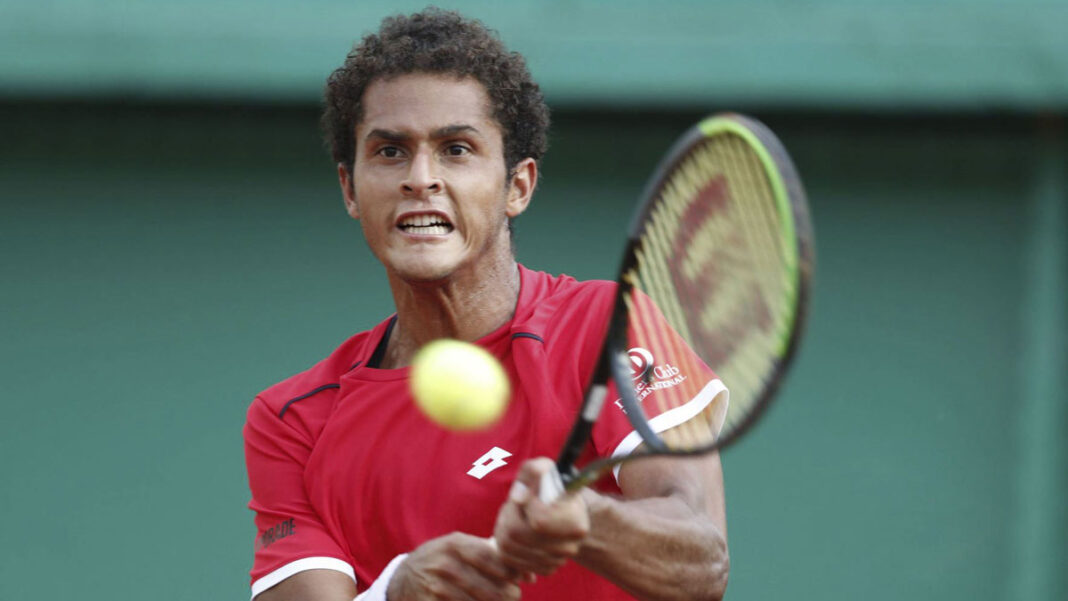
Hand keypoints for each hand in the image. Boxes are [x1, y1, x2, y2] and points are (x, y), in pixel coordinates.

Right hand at [387, 532, 521, 600]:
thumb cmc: (440, 560)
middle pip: (492, 588)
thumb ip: (491, 554)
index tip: (523, 577)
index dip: (512, 571)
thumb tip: (529, 574)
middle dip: (509, 595)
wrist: (402, 579)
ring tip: (499, 600)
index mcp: (455, 544)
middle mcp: (445, 564)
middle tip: (513, 594)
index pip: (493, 559)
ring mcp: (437, 588)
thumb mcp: (458, 547)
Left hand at [493, 457, 590, 575]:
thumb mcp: (545, 469)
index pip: (539, 521)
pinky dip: (505, 544)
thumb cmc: (551, 486)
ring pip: (508, 548)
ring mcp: (556, 561)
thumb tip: (518, 497)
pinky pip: (509, 560)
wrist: (562, 509)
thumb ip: (534, 471)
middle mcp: (569, 547)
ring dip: (502, 529)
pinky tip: (514, 531)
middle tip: (513, 505)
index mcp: (575, 523)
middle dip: (508, 515)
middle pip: (517, 534)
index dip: (525, 505)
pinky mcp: (542, 569)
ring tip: (512, 515)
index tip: (528, 494)